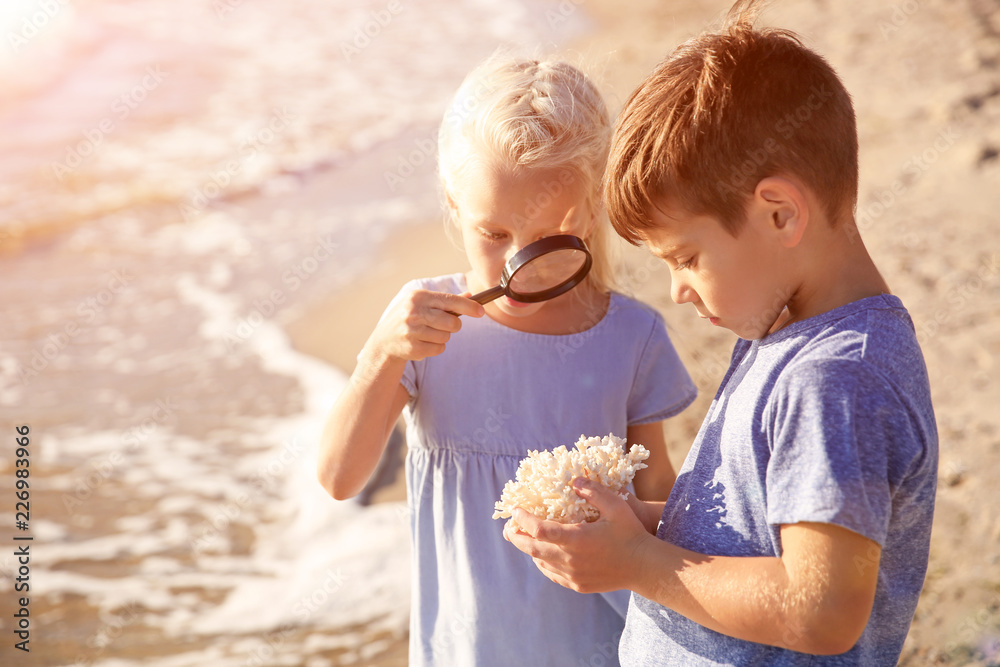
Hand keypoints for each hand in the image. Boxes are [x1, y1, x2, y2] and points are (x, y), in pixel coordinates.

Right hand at [364, 289, 482, 362]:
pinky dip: (435, 347)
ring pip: (446, 337)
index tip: (481, 311)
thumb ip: (445, 300)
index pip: (450, 301)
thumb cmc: (408, 317)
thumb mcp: (422, 303)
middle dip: (454, 326)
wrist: (384, 341)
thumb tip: (470, 295)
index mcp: (418, 297)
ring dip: (442, 337)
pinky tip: (422, 343)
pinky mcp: (412, 348)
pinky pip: (439, 349)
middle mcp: (413, 312)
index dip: (469, 307)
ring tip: (427, 334)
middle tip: (443, 325)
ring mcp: (411, 331)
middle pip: (452, 323)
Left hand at [504, 477, 652, 593]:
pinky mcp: (577, 585)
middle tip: (508, 527)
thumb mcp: (616, 506)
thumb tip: (573, 481)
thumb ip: (594, 491)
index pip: (539, 530)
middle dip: (516, 537)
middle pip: (532, 549)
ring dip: (529, 550)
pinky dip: (542, 562)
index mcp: (576, 539)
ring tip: (523, 538)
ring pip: (540, 563)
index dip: (523, 519)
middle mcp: (570, 560)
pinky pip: (552, 574)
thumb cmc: (631, 534)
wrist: (645, 568)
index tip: (516, 510)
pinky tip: (542, 555)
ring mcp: (573, 575)